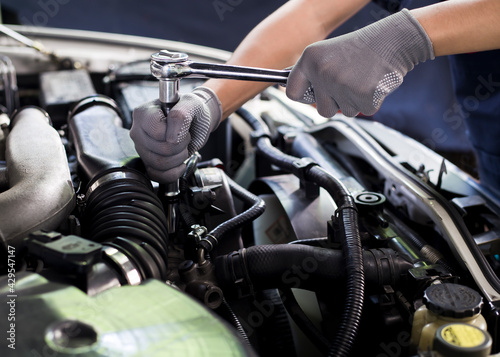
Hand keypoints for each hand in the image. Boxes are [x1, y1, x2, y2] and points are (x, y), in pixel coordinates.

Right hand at [130, 86, 221, 182]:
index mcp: (143, 113)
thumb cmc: (191, 110)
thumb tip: (171, 137)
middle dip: (181, 146)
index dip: (175, 133)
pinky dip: (173, 173)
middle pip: (160, 150)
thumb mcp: (190, 105)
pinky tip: (180, 164)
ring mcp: (142, 148)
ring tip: (183, 147)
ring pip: (159, 164)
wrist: (196, 120)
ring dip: (179, 158)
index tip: (182, 127)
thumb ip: (180, 115)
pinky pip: (157, 175)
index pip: (157, 132)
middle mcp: (138, 131)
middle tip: (186, 137)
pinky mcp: (148, 162)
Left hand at [286, 9, 433, 117]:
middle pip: (322, 110)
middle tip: (348, 82)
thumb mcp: (327, 53)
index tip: (313, 95)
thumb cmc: (361, 49)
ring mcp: (341, 85)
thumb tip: (293, 91)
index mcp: (309, 59)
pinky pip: (362, 111)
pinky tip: (372, 83)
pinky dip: (370, 102)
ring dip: (354, 101)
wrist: (392, 40)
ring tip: (361, 79)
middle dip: (335, 102)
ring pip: (343, 112)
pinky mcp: (361, 96)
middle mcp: (322, 72)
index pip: (292, 93)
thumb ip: (310, 73)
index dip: (304, 97)